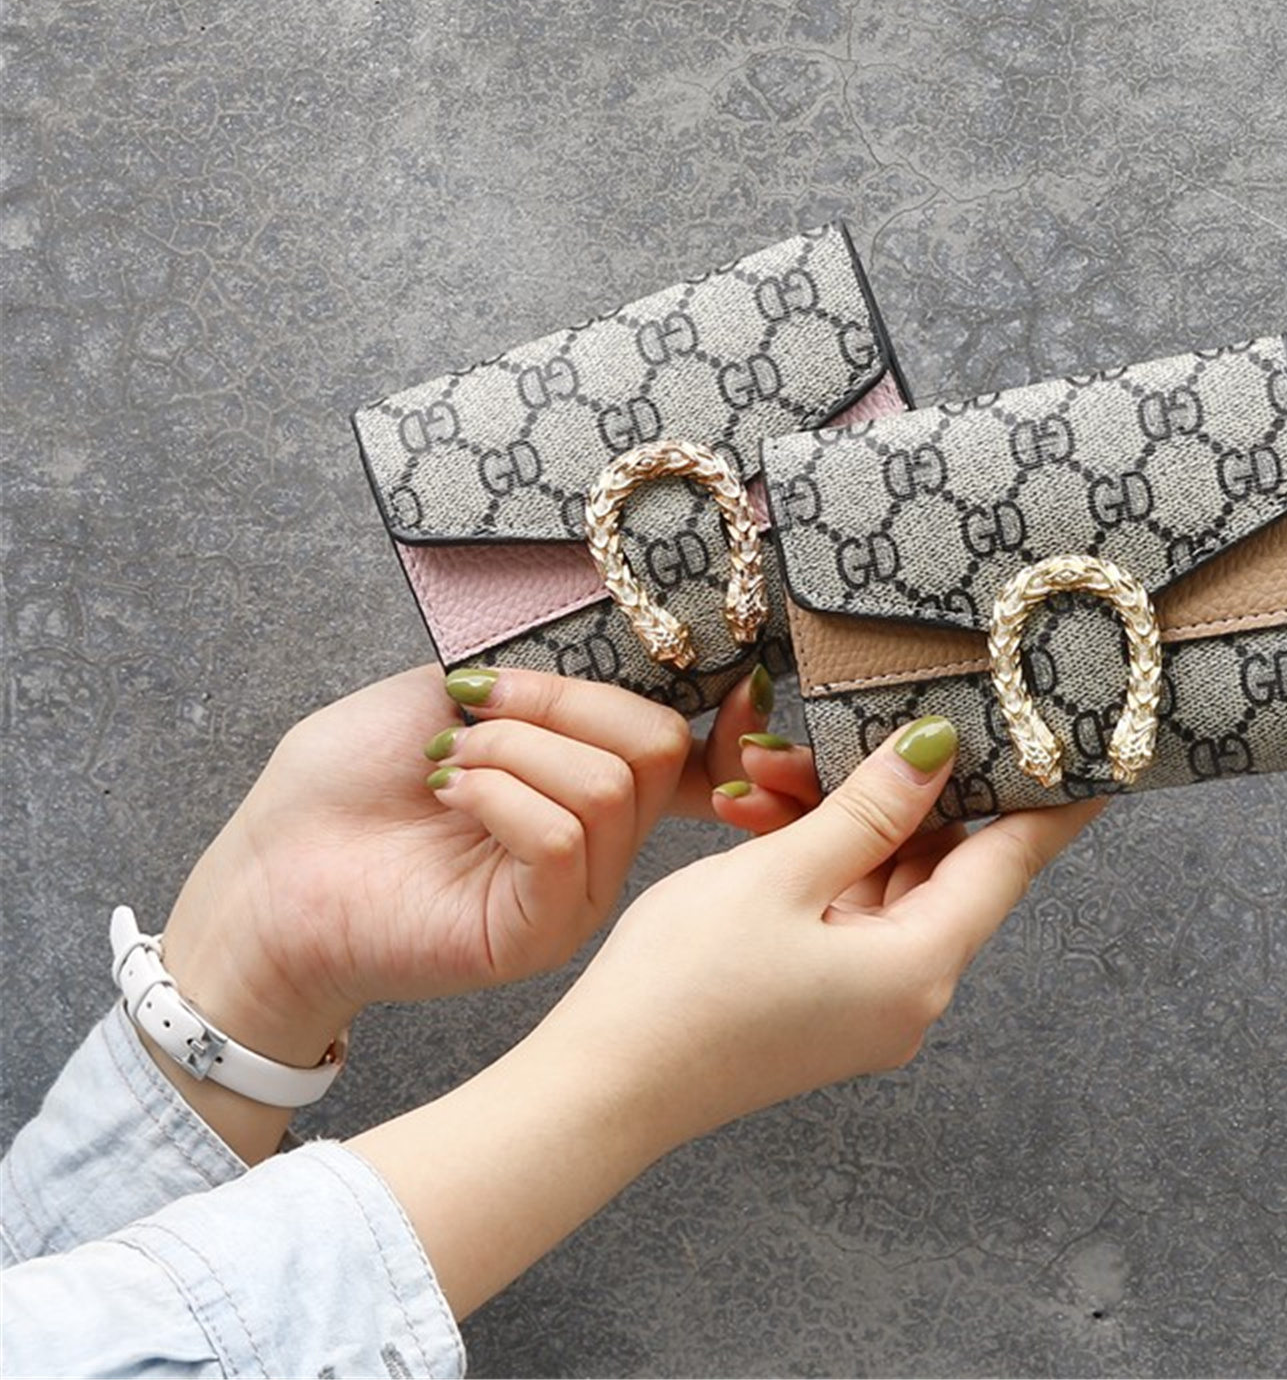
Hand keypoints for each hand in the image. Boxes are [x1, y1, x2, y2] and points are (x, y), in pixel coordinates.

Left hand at [152, 663, 780, 1154]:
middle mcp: (601, 839)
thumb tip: (627, 654)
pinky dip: (498, 793)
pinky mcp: (539, 933)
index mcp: (589, 776)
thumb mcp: (452, 688)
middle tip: (478, 710)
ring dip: (511, 748)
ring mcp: (576, 892)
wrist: (268, 870)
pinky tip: (448, 794)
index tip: (711, 676)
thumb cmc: (347, 780)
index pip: (688, 741)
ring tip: (446, 765)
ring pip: (606, 786)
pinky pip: (561, 839)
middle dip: (563, 702)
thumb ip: (545, 671)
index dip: (717, 709)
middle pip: (657, 745)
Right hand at [556, 714, 1108, 1139]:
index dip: (1051, 801)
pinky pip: (845, 908)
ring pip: (883, 879)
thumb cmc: (682, 986)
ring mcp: (865, 1001)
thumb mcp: (781, 873)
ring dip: (841, 818)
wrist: (599, 1087)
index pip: (1009, 864)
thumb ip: (870, 808)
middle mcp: (908, 991)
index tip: (1091, 753)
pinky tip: (766, 812)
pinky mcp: (824, 1000)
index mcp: (918, 967)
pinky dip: (818, 858)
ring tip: (774, 768)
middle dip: (898, 788)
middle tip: (863, 722)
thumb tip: (939, 750)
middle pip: (940, 865)